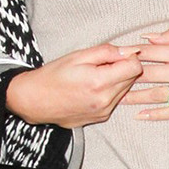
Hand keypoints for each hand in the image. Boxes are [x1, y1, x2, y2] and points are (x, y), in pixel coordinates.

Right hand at [5, 43, 143, 127]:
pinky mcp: (100, 117)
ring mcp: (103, 111)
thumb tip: (131, 50)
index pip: (135, 67)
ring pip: (126, 90)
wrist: (32, 100)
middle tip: (101, 65)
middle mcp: (104, 100)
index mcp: (99, 82)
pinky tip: (92, 88)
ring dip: (117, 81)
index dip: (128, 57)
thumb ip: (108, 51)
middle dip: (122, 68)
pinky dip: (110, 92)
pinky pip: (116, 100)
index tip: (115, 56)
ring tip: (95, 76)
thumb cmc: (53, 75)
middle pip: (132, 78)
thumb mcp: (79, 56)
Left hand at [119, 26, 168, 119]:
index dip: (131, 54)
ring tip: (119, 100)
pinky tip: (141, 116)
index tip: (117, 56)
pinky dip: (155, 115)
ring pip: (154, 94)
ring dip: (135, 97)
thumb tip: (149, 38)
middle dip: (126, 77)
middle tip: (110, 80)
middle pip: (146, 74)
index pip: (149, 52)